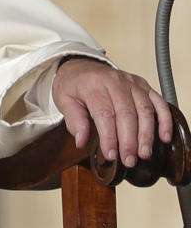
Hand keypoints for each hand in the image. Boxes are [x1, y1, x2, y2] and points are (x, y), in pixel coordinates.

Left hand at [52, 57, 171, 166]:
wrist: (80, 67)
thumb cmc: (73, 85)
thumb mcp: (64, 100)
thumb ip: (74, 120)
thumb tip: (82, 141)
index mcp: (92, 84)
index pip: (104, 113)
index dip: (109, 137)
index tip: (111, 155)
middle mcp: (114, 81)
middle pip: (126, 113)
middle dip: (129, 140)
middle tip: (128, 160)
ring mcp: (131, 82)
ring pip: (144, 109)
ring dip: (146, 134)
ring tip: (143, 153)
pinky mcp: (143, 85)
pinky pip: (158, 102)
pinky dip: (164, 120)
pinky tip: (164, 137)